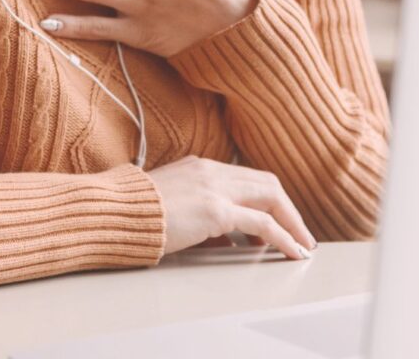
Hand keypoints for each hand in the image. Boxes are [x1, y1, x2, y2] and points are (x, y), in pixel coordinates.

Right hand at [145, 155, 317, 258]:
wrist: (116, 210)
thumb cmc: (135, 211)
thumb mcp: (172, 202)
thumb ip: (199, 211)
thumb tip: (221, 234)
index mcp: (201, 166)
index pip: (248, 177)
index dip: (269, 198)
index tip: (279, 217)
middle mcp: (212, 171)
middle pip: (266, 183)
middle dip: (288, 209)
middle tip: (300, 232)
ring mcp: (215, 188)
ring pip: (271, 198)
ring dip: (292, 223)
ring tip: (302, 245)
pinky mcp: (216, 211)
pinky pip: (262, 223)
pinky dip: (283, 237)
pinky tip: (291, 251)